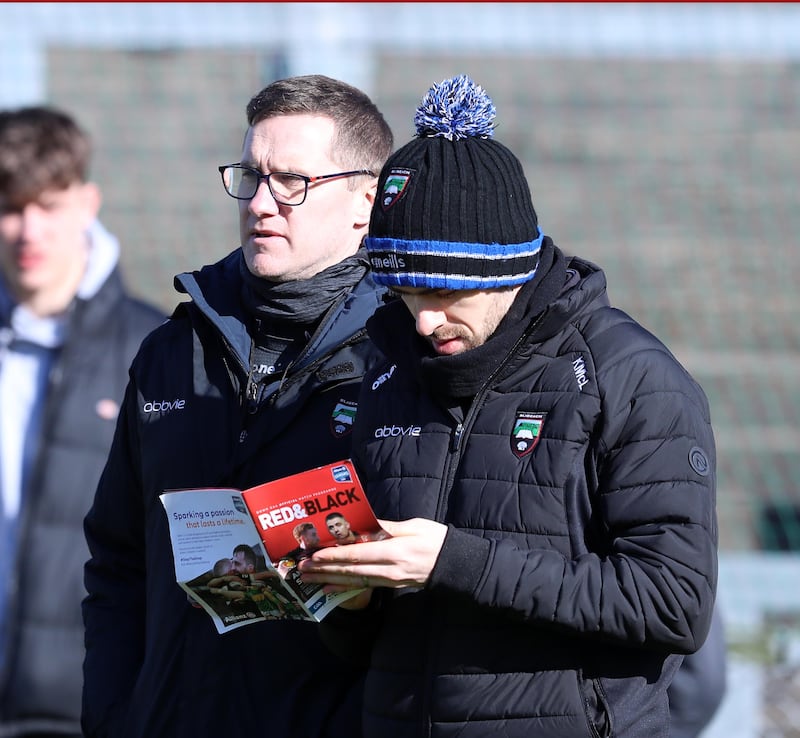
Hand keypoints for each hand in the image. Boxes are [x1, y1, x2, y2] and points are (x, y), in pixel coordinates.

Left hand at [298, 518, 446, 590]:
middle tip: (302, 568)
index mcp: (395, 551)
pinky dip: (344, 589)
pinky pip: (363, 587)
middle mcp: (389, 570)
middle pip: (351, 571)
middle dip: (325, 569)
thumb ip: (388, 527)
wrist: (454, 565)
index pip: (358, 554)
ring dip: (329, 580)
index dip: (335, 556)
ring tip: (309, 578)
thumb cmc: (436, 540)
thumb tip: (364, 522)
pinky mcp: (390, 585)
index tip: (315, 555)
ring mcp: (389, 580)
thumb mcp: (414, 526)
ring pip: (354, 581)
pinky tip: (328, 590)